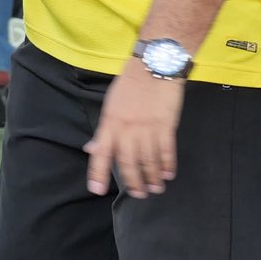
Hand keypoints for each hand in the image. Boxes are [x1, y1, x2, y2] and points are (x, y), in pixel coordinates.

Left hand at [86, 63, 185, 198]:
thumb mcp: (110, 105)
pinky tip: (168, 174)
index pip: (101, 152)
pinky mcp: (166, 125)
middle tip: (138, 194)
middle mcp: (127, 128)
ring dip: (151, 177)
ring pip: (148, 160)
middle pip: (128, 162)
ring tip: (155, 188)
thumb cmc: (130, 84)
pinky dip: (167, 164)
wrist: (154, 65)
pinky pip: (166, 150)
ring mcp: (148, 127)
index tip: (96, 189)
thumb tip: (92, 148)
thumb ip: (103, 130)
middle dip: (133, 181)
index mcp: (110, 122)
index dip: (97, 172)